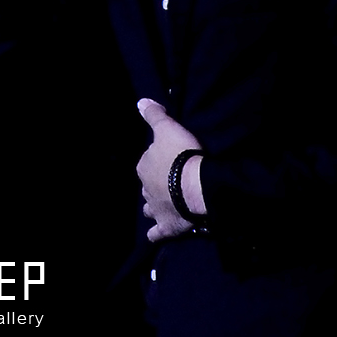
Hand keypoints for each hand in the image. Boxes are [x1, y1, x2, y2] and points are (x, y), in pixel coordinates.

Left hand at [136, 98, 204, 241]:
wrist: (196, 184)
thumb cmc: (182, 154)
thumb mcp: (167, 128)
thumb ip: (154, 115)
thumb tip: (140, 102)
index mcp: (143, 166)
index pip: (148, 161)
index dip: (159, 160)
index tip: (171, 159)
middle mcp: (145, 189)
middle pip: (149, 185)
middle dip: (156, 184)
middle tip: (172, 181)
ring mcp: (155, 210)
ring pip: (150, 208)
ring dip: (155, 206)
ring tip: (166, 203)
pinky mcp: (167, 227)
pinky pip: (156, 233)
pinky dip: (156, 233)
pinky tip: (158, 234)